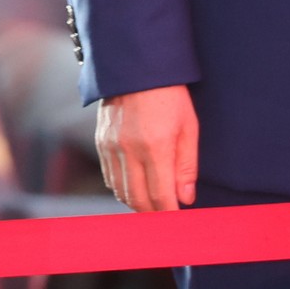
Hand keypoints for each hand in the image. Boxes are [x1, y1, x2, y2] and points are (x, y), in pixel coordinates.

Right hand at [97, 84, 199, 210]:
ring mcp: (110, 146)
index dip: (170, 214)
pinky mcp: (100, 141)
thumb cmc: (169, 96)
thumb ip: (187, 166)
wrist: (135, 67)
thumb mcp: (189, 128)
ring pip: (120, 190)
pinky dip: (121, 187)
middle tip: (166, 216)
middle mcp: (128, 150)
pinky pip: (109, 176)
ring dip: (136, 203)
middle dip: (153, 214)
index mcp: (155, 147)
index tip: (178, 221)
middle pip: (137, 199)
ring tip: (152, 204)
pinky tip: (135, 186)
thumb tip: (185, 198)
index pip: (160, 196)